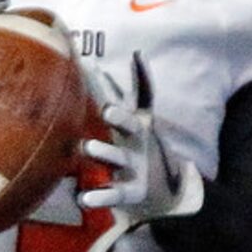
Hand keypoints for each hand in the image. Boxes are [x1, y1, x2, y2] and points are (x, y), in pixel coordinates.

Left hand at [78, 54, 202, 219]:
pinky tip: (82, 198)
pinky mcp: (133, 192)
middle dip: (120, 117)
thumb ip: (137, 91)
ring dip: (104, 152)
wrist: (168, 191)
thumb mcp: (142, 120)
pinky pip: (115, 195)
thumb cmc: (143, 149)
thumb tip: (137, 53)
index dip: (112, 85)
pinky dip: (99, 197)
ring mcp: (136, 168)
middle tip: (107, 110)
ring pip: (118, 159)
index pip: (124, 101)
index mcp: (136, 125)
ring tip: (86, 147)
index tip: (97, 68)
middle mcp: (137, 144)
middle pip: (130, 127)